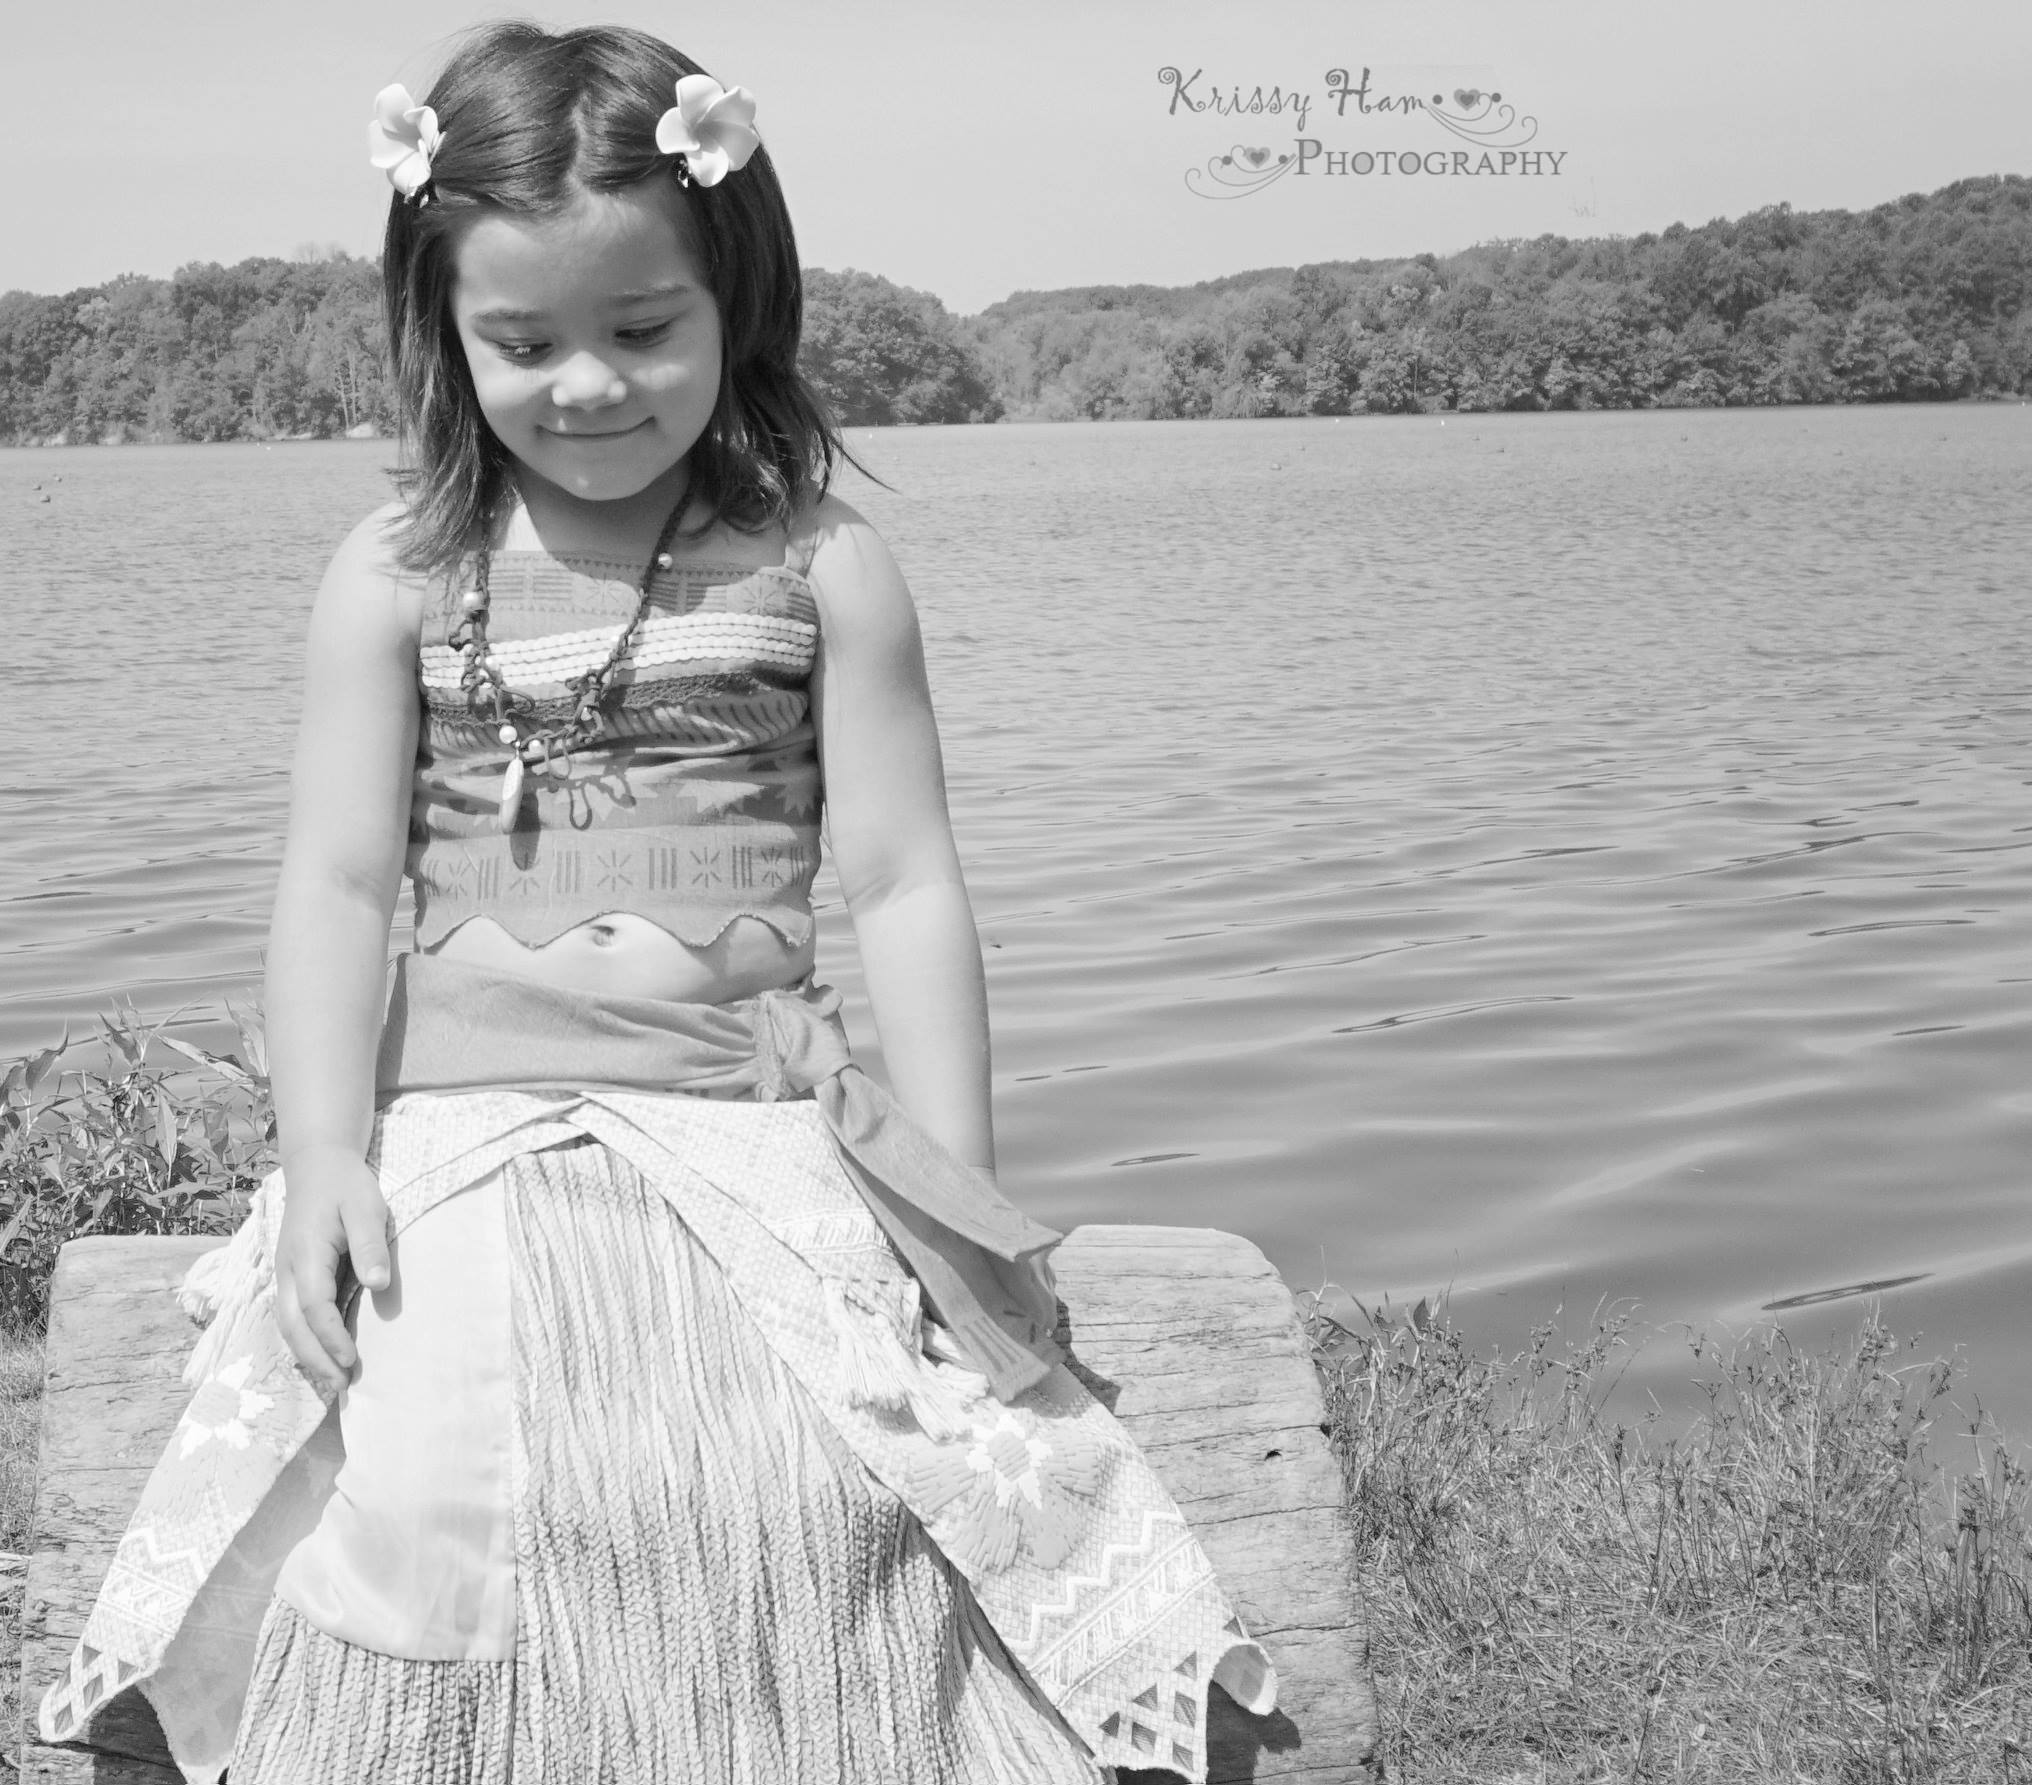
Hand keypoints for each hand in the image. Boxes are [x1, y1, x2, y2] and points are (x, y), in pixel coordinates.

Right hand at [274, 1144, 390, 1396]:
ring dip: (307, 1355)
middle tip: (342, 1386)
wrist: (317, 1165)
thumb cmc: (345, 1186)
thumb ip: (369, 1244)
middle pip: (291, 1325)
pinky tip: (323, 1356)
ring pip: (286, 1325)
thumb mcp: (366, 1206)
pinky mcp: (290, 1277)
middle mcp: (286, 1270)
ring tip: (335, 1380)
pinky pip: (289, 1316)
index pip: (313, 1306)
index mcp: (305, 1254)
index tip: (351, 1360)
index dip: (330, 1337)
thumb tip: (377, 1284)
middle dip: (314, 1359)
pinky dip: (303, 1340)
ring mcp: (284, 1274)